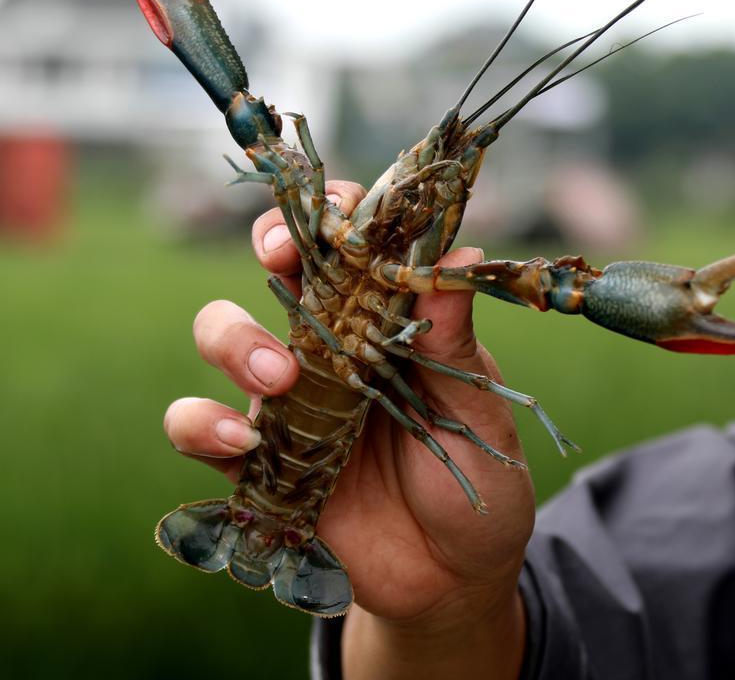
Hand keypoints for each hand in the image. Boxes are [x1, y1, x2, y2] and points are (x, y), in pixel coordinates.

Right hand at [162, 181, 532, 678]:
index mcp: (389, 323)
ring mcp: (290, 400)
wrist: (455, 576)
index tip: (334, 213)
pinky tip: (243, 442)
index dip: (332, 215)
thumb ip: (456, 341)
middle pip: (277, 274)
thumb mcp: (477, 411)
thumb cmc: (479, 481)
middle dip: (272, 252)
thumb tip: (458, 255)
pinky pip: (200, 428)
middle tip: (283, 265)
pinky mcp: (260, 459)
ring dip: (234, 340)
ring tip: (280, 379)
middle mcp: (331, 348)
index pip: (352, 248)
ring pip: (223, 337)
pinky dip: (202, 424)